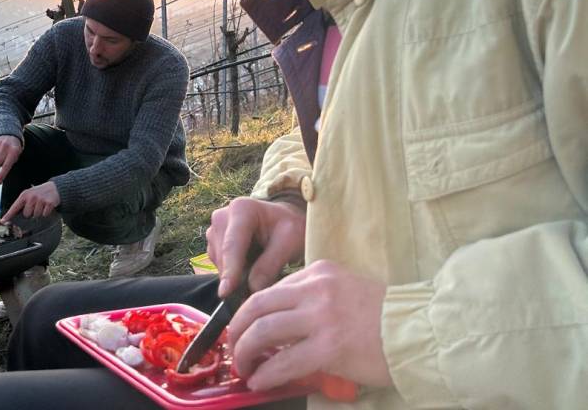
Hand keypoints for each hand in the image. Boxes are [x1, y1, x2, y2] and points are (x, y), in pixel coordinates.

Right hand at [0, 135, 21, 182]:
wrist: (9, 133)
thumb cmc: (14, 148)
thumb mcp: (17, 154)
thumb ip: (11, 162)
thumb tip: (1, 173)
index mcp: (14, 151)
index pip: (7, 165)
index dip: (2, 174)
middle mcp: (5, 146)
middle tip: (3, 159)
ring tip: (0, 154)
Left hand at [2, 181, 60, 219]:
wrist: (54, 188)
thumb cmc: (40, 193)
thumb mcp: (29, 194)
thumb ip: (22, 203)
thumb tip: (14, 214)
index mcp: (25, 195)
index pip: (15, 207)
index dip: (8, 215)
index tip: (3, 221)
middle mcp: (31, 197)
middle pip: (27, 214)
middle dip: (31, 212)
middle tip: (35, 206)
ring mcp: (40, 200)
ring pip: (36, 215)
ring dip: (39, 213)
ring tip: (41, 205)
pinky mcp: (48, 203)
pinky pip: (44, 215)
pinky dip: (46, 212)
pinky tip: (46, 206)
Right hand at [206, 197, 304, 297]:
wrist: (284, 219)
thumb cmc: (290, 227)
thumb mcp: (290, 242)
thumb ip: (270, 264)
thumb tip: (252, 288)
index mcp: (241, 209)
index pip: (232, 245)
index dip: (229, 270)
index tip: (225, 292)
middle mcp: (222, 217)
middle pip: (223, 257)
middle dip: (236, 278)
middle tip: (259, 291)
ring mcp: (215, 230)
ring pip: (219, 264)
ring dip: (236, 276)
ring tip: (260, 271)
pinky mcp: (213, 243)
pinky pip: (220, 266)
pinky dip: (234, 273)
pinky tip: (251, 267)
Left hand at [228, 259, 391, 390]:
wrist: (419, 331)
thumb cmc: (383, 315)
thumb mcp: (343, 289)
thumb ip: (312, 298)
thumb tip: (279, 323)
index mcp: (318, 272)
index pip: (270, 290)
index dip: (250, 313)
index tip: (244, 329)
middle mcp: (315, 289)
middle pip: (256, 306)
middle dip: (238, 330)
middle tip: (235, 348)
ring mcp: (321, 318)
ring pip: (263, 331)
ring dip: (245, 352)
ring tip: (243, 367)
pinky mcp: (328, 347)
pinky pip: (283, 362)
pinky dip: (265, 373)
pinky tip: (259, 381)